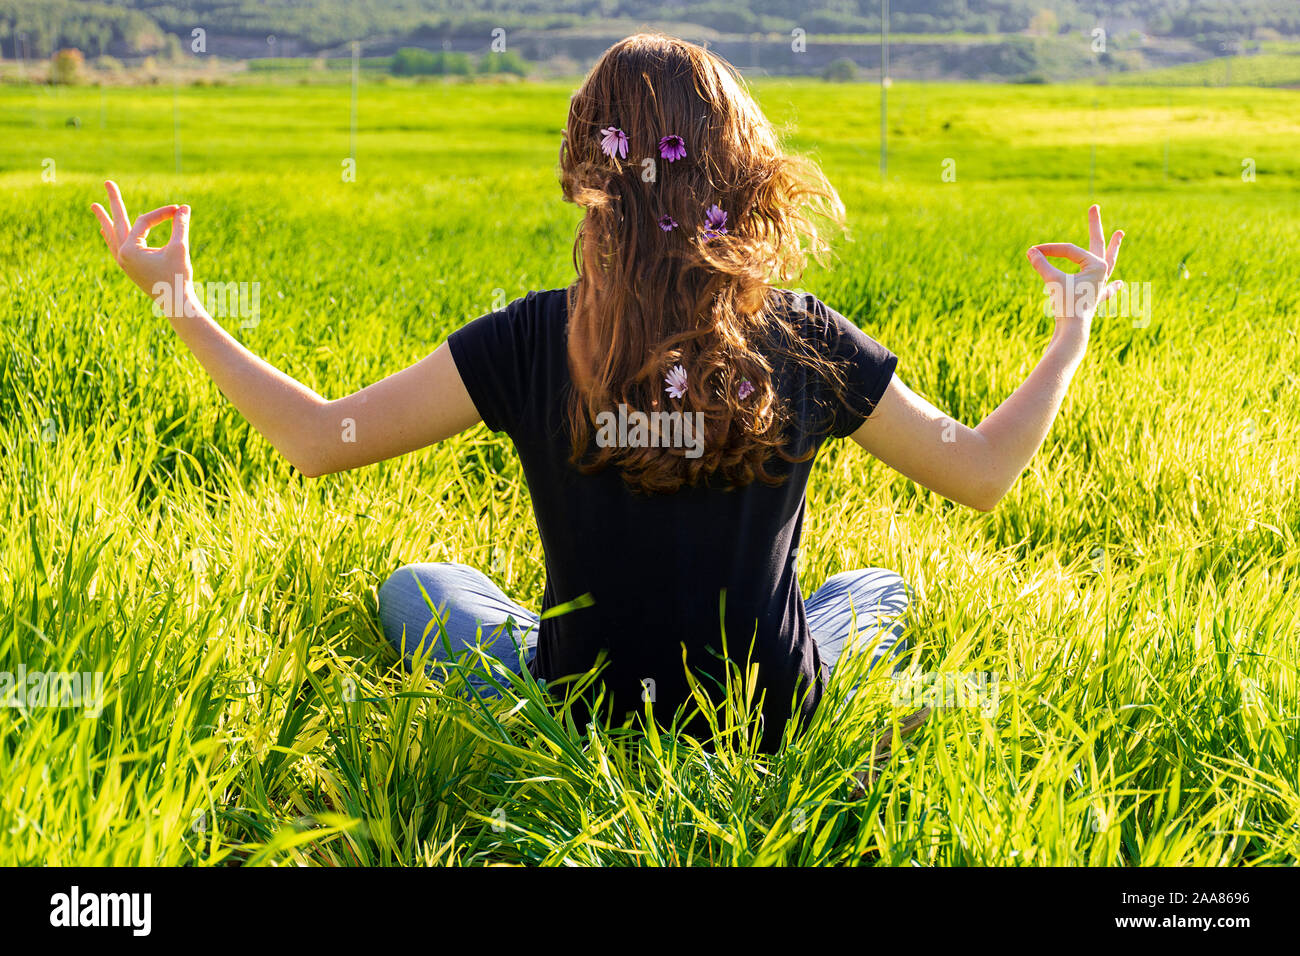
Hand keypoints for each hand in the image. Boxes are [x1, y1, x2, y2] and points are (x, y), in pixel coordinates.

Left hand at [91, 180, 193, 315]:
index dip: (162, 214)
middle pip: (117, 221)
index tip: (179, 211)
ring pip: (112, 235)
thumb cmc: (178, 277)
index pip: (144, 222)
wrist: (176, 304)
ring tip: (94, 207)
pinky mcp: (129, 268)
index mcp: (130, 249)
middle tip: (107, 182)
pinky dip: (110, 237)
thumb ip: (180, 226)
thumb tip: (184, 208)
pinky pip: (115, 247)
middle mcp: (122, 254)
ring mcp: (123, 262)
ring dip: (105, 220)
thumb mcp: (180, 249)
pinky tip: (105, 231)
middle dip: (113, 201)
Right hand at [1026, 204, 1123, 327]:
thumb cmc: (1066, 304)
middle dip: (1095, 225)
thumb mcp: (1053, 281)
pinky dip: (1112, 287)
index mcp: (1096, 265)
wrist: (1073, 331)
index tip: (1034, 252)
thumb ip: (1042, 264)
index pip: (1069, 250)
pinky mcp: (1094, 298)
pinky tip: (1120, 284)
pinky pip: (1107, 289)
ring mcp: (1100, 284)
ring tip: (1120, 233)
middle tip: (1094, 207)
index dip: (1050, 250)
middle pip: (1098, 243)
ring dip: (1114, 248)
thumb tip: (1031, 251)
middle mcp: (1102, 272)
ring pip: (1108, 261)